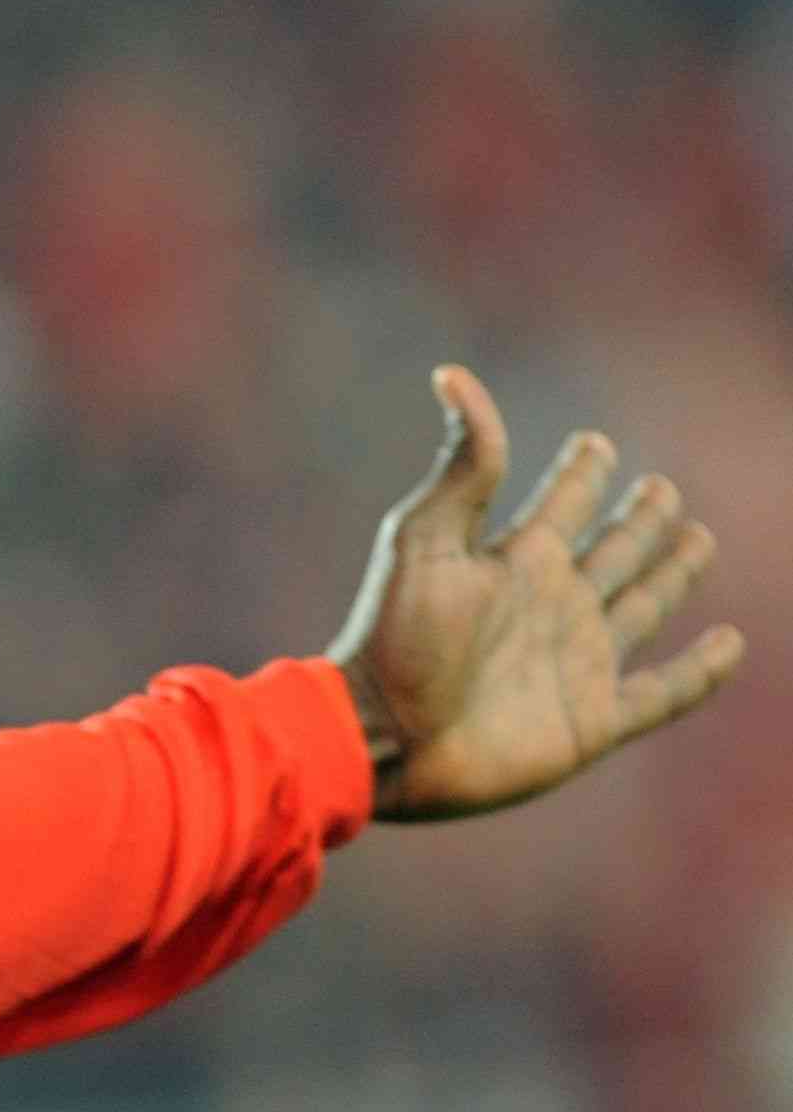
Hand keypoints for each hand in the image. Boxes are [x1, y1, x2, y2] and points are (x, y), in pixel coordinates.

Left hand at [328, 363, 741, 821]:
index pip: (562, 502)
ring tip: (697, 539)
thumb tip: (453, 373)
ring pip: (642, 606)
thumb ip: (462, 465)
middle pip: (612, 550)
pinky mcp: (593, 719)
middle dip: (638, 520)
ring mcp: (577, 661)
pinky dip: (699, 670)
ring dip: (671, 574)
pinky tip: (728, 643)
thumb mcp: (426, 538)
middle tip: (659, 488)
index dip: (582, 472)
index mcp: (515, 560)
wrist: (383, 737)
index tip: (595, 444)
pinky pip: (663, 691)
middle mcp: (552, 604)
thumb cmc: (395, 639)